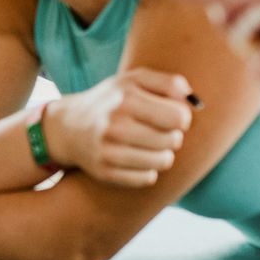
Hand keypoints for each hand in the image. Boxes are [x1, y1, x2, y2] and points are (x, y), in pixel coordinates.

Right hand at [43, 68, 195, 186]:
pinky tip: (138, 159)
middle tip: (159, 131)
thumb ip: (167, 82)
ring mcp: (109, 151)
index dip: (182, 117)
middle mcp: (116, 125)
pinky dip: (148, 170)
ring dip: (163, 154)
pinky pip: (148, 178)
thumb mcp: (133, 80)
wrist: (69, 127)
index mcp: (126, 98)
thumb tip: (191, 98)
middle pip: (174, 140)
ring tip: (151, 145)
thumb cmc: (112, 101)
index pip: (179, 117)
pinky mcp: (106, 173)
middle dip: (172, 136)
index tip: (170, 115)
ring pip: (164, 161)